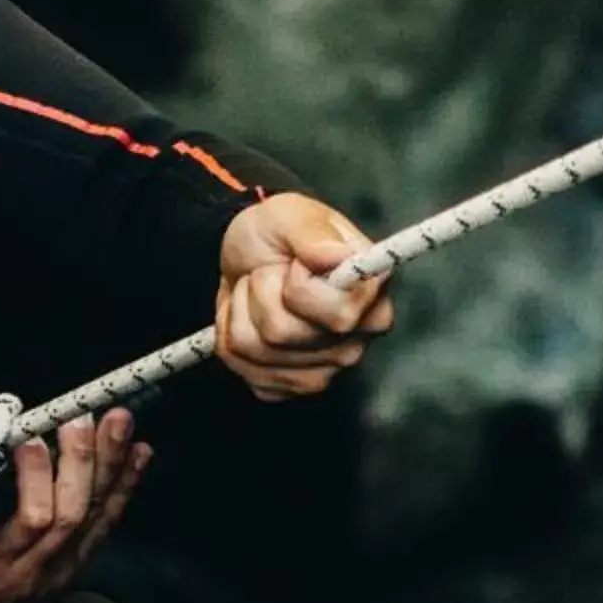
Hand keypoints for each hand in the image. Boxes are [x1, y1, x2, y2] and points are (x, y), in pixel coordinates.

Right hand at [0, 405, 149, 602]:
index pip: (29, 523)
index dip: (36, 478)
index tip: (28, 438)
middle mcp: (32, 570)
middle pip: (73, 515)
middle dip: (82, 462)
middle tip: (81, 419)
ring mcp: (60, 571)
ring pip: (96, 516)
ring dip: (111, 465)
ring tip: (119, 420)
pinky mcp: (76, 566)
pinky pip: (108, 525)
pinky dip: (126, 486)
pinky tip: (138, 452)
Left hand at [215, 192, 394, 401]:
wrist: (246, 256)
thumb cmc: (277, 234)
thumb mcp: (291, 215)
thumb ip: (313, 233)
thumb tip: (334, 255)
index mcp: (371, 295)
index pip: (337, 315)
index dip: (299, 286)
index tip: (295, 264)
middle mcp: (355, 340)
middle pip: (283, 334)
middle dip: (261, 295)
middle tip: (270, 275)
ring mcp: (323, 369)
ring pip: (255, 351)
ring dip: (240, 313)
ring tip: (256, 292)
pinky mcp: (288, 386)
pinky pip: (243, 371)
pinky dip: (231, 339)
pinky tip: (248, 319)